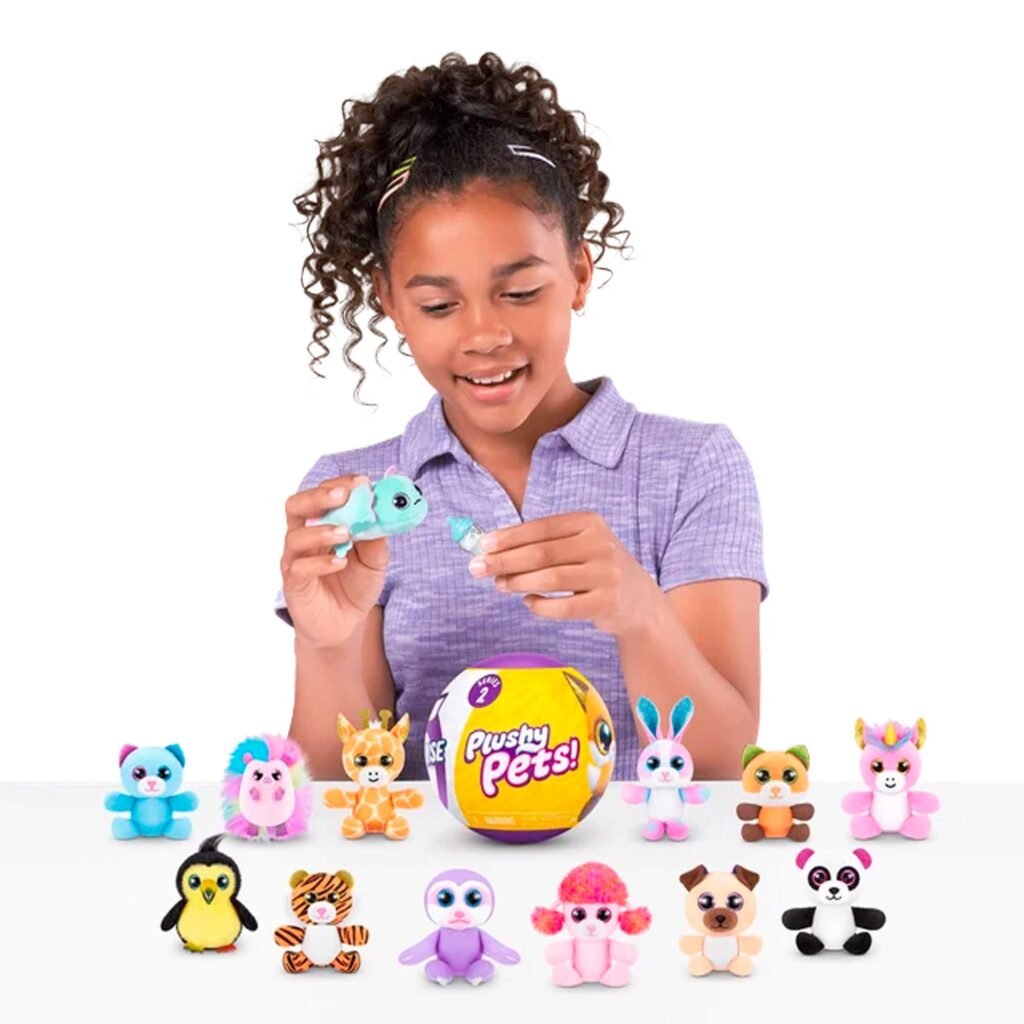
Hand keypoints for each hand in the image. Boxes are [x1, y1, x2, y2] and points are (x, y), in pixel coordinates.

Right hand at [281, 474, 388, 650]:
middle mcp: (304, 536)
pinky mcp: (293, 584)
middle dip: (319, 496)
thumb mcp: (375, 561)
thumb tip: (381, 513)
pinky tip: (341, 562)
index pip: (323, 494)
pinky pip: (299, 568)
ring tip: (346, 533)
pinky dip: (321, 562)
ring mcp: (295, 560)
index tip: (362, 482)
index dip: (340, 484)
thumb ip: (376, 538)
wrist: (344, 624)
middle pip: (297, 506)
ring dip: (322, 530)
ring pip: (295, 536)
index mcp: (321, 523)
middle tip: (344, 495)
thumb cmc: (355, 585)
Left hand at [469, 512, 661, 636]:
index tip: (483, 546)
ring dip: (518, 582)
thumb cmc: (595, 569)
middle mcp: (601, 544)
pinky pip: (564, 606)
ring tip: (500, 584)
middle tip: (478, 568)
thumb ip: (541, 546)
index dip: (509, 537)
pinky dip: (540, 606)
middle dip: (505, 560)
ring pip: (551, 579)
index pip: (541, 527)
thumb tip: (491, 552)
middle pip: (542, 553)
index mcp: (590, 522)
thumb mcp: (577, 546)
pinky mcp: (608, 603)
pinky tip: (529, 602)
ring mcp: (607, 574)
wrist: (639, 601)